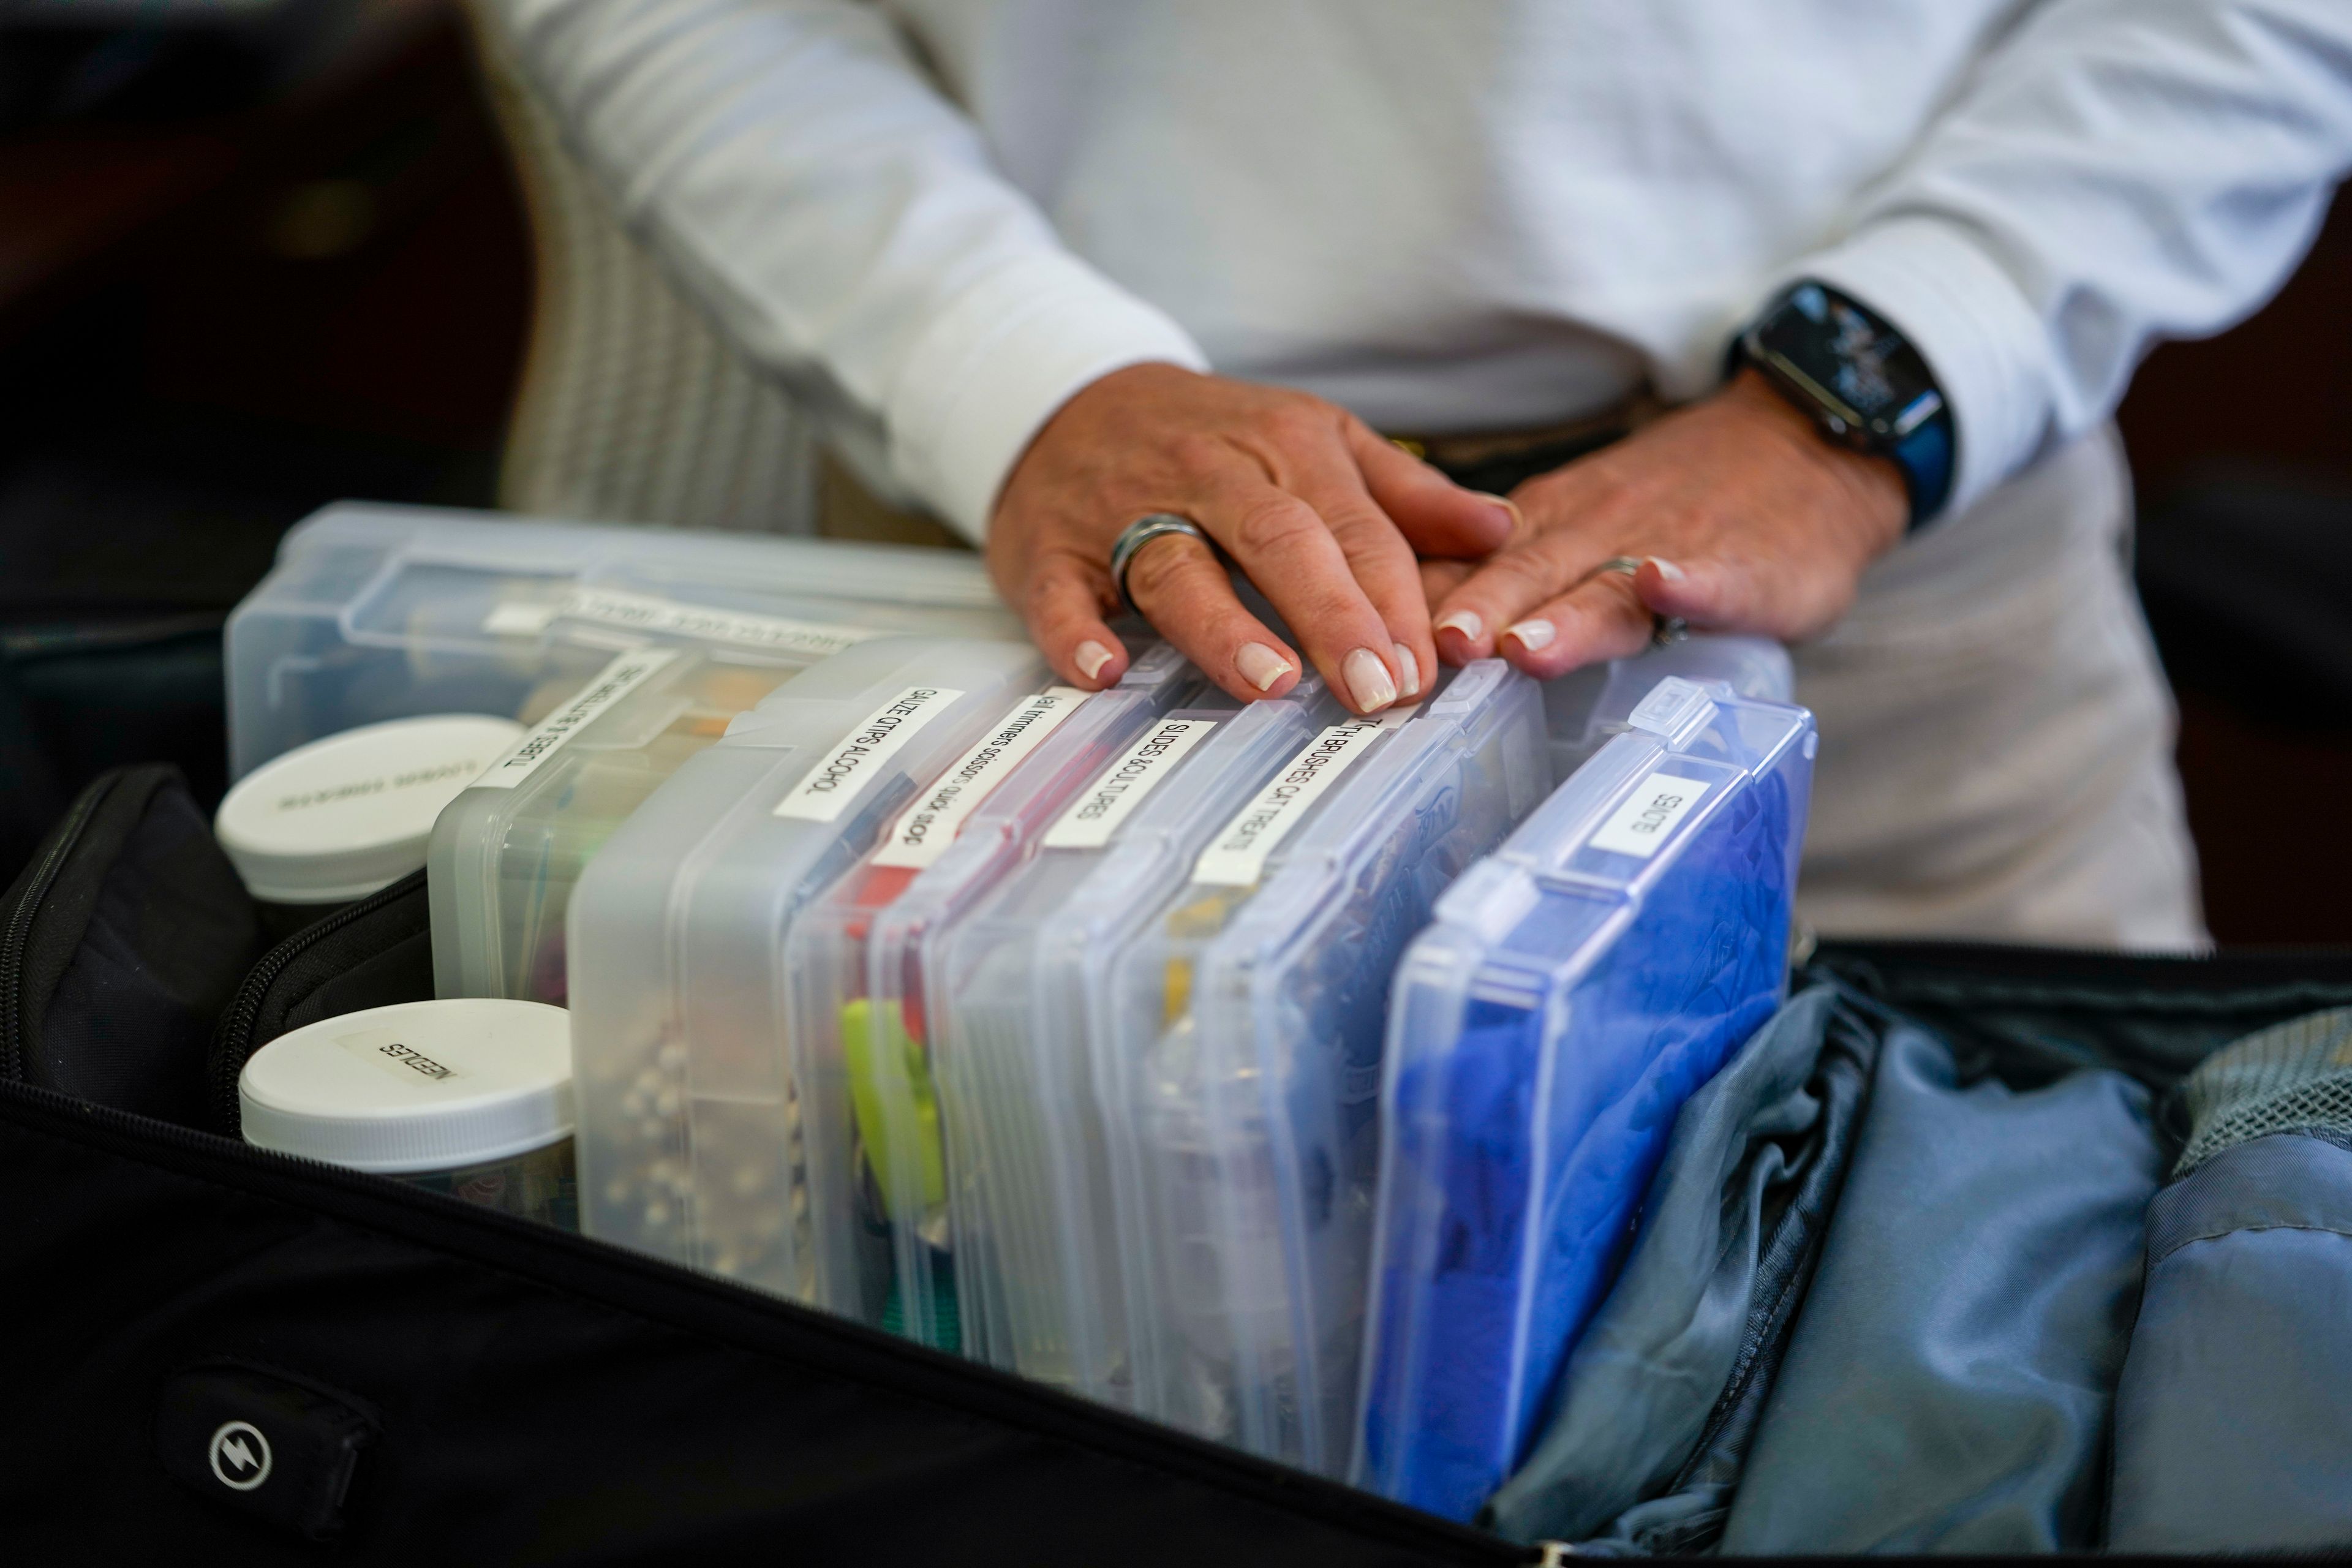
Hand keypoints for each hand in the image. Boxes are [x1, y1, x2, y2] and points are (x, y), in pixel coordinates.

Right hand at [987, 363, 1515, 712]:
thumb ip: (1403, 492)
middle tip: (1375, 690)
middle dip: (1333, 616)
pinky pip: (1063, 591)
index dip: (1394, 598)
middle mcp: (1210, 473)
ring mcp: (1125, 510)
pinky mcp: (1052, 547)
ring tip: (1271, 683)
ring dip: (1224, 625)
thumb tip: (1500, 530)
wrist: (1066, 398)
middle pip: (1281, 541)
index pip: (1354, 527)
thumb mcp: (1312, 440)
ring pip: (1179, 566)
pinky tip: (1102, 670)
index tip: (1429, 670)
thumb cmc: (1207, 438)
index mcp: (1284, 446)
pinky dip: (1076, 630)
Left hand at [1426, 369, 1908, 675]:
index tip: (1375, 639)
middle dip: (1479, 612)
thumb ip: (1504, 573)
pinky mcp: (1743, 566)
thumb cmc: (1674, 507)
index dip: (1423, 603)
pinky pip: (1714, 575)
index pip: (1471, 566)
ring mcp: (1671, 548)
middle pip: (1528, 575)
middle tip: (1437, 649)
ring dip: (1564, 616)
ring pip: (1608, 584)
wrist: (1801, 447)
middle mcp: (1597, 533)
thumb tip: (1403, 620)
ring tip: (1525, 647)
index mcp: (1549, 528)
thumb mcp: (1578, 525)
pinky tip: (1668, 588)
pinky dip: (1691, 585)